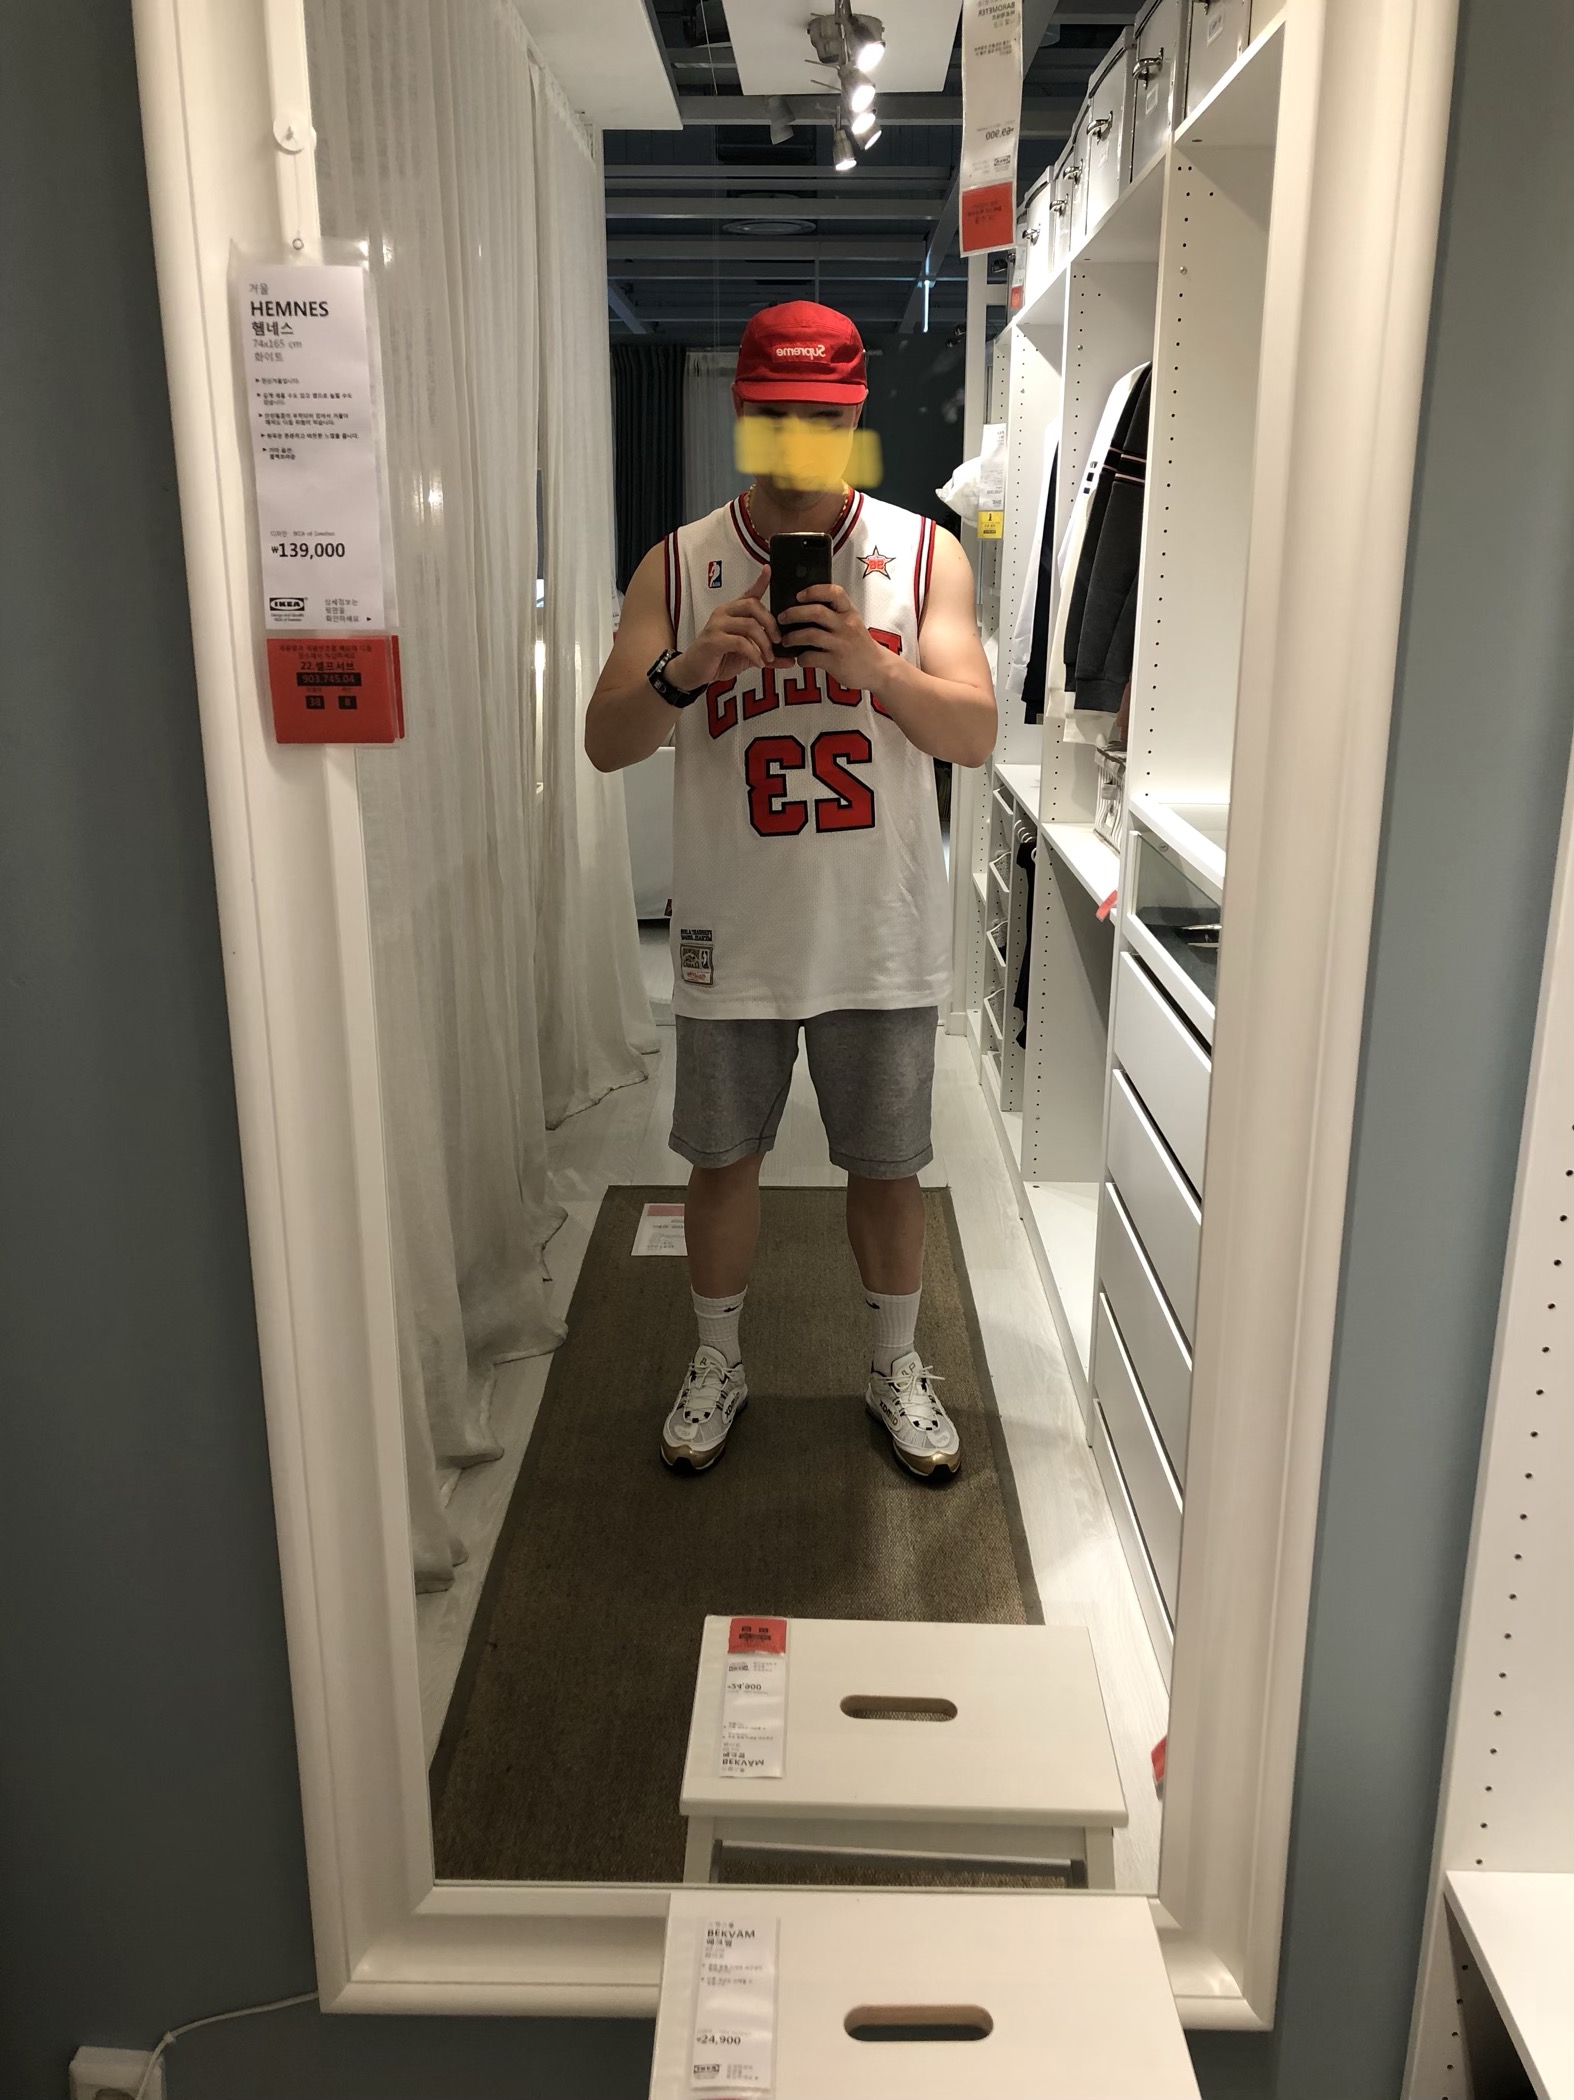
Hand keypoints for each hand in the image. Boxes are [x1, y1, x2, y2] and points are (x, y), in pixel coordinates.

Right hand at [671, 568, 788, 685]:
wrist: (695, 671)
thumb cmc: (720, 658)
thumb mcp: (748, 655)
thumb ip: (768, 654)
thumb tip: (791, 660)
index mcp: (733, 612)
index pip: (749, 593)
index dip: (760, 581)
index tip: (769, 569)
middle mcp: (724, 613)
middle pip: (753, 606)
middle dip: (771, 624)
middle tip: (778, 641)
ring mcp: (717, 625)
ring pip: (750, 625)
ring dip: (764, 643)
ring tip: (768, 658)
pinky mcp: (714, 640)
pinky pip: (740, 642)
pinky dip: (754, 654)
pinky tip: (758, 663)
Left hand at [778, 584, 890, 692]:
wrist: (878, 669)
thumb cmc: (860, 645)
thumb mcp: (852, 622)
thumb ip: (834, 613)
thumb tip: (804, 606)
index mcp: (849, 612)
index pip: (834, 592)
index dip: (814, 591)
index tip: (799, 595)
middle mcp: (846, 625)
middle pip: (816, 612)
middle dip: (793, 613)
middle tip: (782, 618)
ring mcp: (841, 644)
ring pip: (810, 634)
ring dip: (792, 637)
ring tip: (786, 640)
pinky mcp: (836, 662)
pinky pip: (811, 657)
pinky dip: (801, 658)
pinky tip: (801, 659)